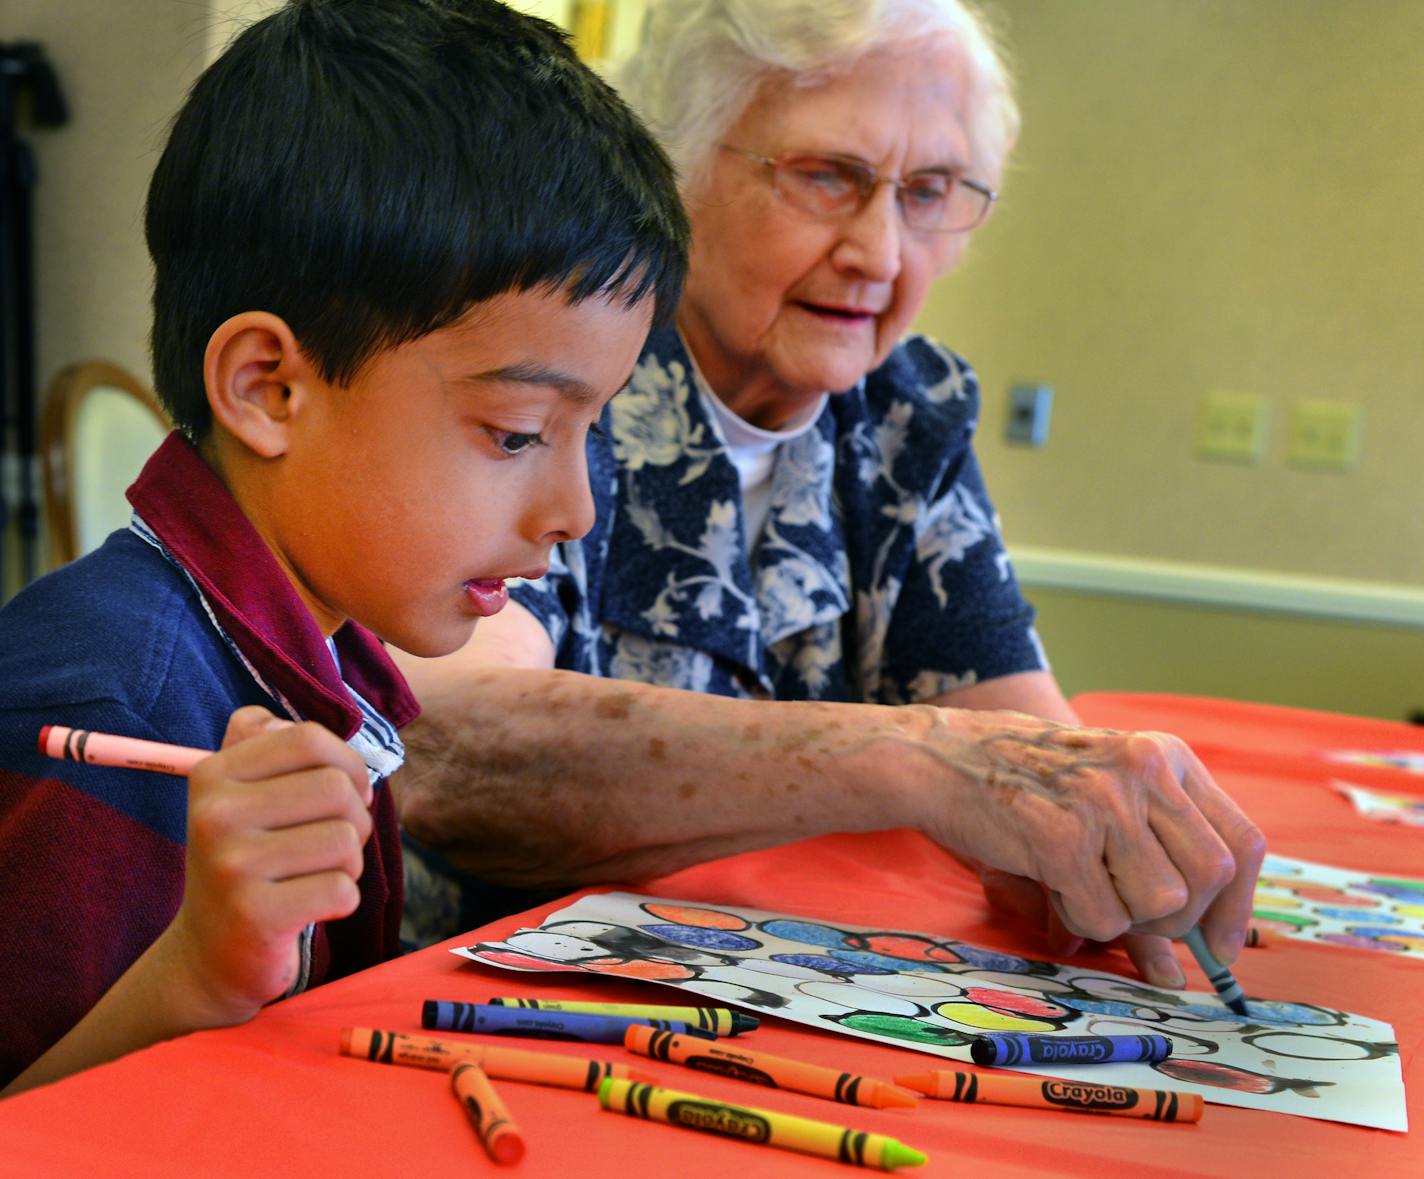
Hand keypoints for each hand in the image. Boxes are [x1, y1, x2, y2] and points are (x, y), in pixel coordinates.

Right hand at [160, 706, 372, 1025]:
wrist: (209, 955)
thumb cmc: (246, 862)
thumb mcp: (239, 796)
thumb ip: (259, 744)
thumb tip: (278, 718)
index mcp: (213, 774)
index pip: (308, 738)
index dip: (347, 763)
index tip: (345, 793)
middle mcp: (214, 814)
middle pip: (336, 787)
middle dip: (355, 818)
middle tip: (332, 844)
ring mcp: (231, 866)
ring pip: (345, 839)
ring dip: (349, 862)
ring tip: (317, 876)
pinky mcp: (255, 915)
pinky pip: (342, 890)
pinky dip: (342, 901)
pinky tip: (311, 908)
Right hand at [916, 709, 1264, 966]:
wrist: (940, 759)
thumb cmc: (1022, 786)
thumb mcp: (1100, 806)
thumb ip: (1150, 870)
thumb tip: (1176, 974)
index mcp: (1164, 755)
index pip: (1241, 842)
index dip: (1237, 905)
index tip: (1219, 945)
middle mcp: (1143, 770)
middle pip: (1209, 878)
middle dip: (1179, 921)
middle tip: (1134, 920)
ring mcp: (1103, 801)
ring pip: (1161, 904)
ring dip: (1123, 921)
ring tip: (1081, 891)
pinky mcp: (1061, 837)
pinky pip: (1103, 918)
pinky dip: (1079, 921)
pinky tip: (1053, 887)